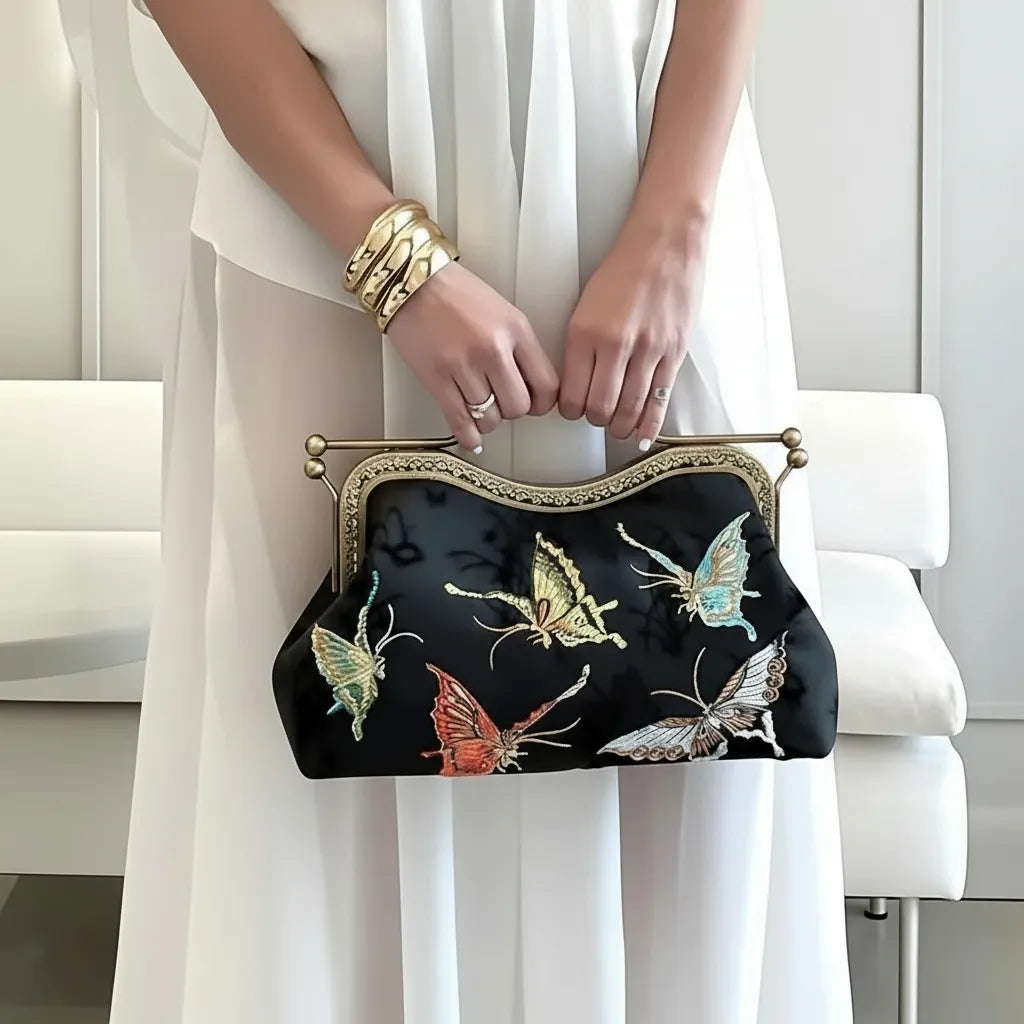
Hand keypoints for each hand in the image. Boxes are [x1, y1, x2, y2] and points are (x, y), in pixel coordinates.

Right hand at [386, 262, 558, 450]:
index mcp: (516, 330)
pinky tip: (471, 438)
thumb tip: (529, 386)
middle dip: (512, 411)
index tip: (535, 404)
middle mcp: (494, 350)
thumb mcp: (502, 310)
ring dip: (487, 419)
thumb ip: (519, 346)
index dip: (542, 402)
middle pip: (519, 407)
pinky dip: (468, 436)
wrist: (410, 280)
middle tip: (502, 403)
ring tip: (479, 408)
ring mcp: (464, 366)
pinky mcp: (436, 379)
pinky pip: (460, 421)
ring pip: (489, 418)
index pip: (546, 385)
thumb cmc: (455, 292)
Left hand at [558, 220, 706, 448]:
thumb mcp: (585, 304)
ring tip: (617, 426)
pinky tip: (642, 435)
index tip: (572, 409)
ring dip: (620, 426)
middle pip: (600, 408)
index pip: (571, 394)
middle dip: (594, 420)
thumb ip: (581, 345)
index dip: (569, 411)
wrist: (666, 243)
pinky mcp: (673, 353)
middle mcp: (616, 345)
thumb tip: (578, 384)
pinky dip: (649, 424)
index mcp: (585, 333)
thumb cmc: (624, 269)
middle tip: (595, 416)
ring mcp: (648, 351)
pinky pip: (660, 401)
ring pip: (629, 409)